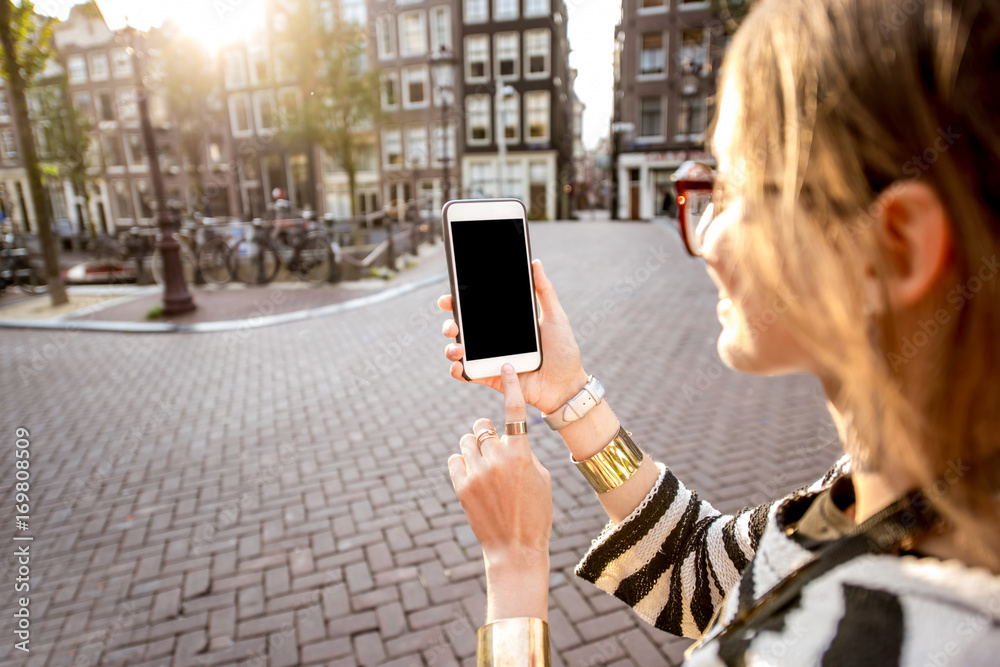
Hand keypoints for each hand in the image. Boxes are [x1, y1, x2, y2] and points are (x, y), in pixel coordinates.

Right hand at [438, 258, 588, 414]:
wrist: (567, 385)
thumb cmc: (564, 351)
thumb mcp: (555, 317)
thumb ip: (544, 291)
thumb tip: (535, 263)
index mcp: (506, 324)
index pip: (477, 310)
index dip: (458, 303)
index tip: (449, 298)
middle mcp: (494, 340)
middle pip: (463, 329)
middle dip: (450, 324)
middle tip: (452, 325)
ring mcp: (491, 360)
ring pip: (460, 351)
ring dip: (451, 347)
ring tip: (457, 346)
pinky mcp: (491, 378)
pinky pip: (468, 374)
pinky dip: (458, 370)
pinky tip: (458, 366)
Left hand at [448, 363, 551, 609]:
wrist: (515, 548)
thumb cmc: (535, 511)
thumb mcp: (540, 477)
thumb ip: (523, 452)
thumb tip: (507, 438)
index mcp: (521, 454)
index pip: (515, 411)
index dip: (511, 386)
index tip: (506, 366)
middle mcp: (496, 459)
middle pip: (483, 426)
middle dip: (488, 434)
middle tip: (495, 451)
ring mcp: (476, 473)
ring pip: (467, 441)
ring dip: (474, 448)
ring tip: (485, 468)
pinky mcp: (461, 486)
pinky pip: (454, 459)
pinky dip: (462, 464)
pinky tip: (473, 478)